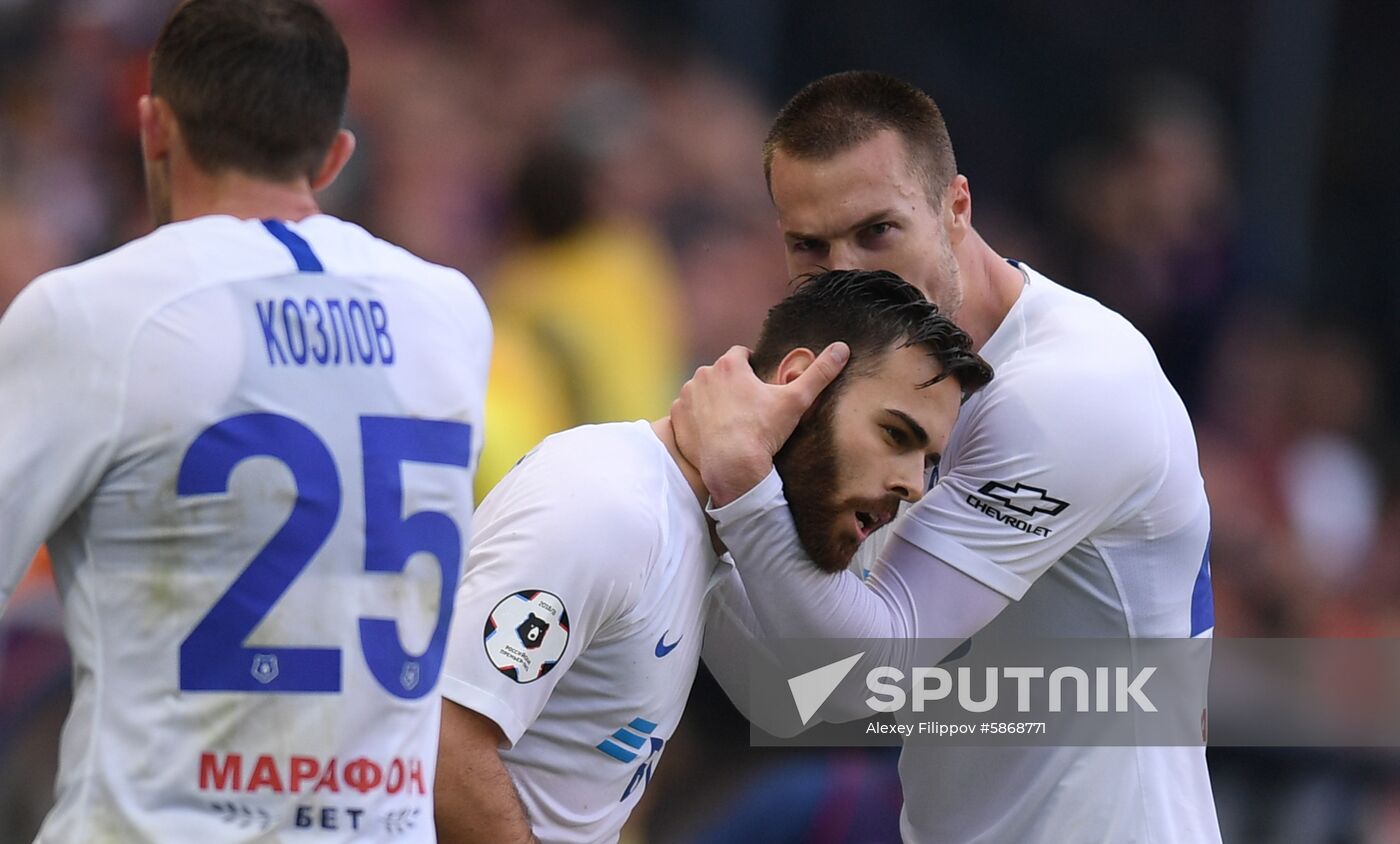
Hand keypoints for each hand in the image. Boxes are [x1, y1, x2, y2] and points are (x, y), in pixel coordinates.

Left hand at [671, 342, 848, 505]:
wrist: (732, 468)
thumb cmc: (764, 433)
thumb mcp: (796, 401)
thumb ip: (819, 373)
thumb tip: (843, 348)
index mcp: (729, 365)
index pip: (741, 355)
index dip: (752, 367)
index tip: (759, 385)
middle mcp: (703, 375)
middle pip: (720, 373)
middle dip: (731, 385)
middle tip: (747, 408)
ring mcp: (686, 396)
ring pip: (702, 392)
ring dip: (712, 401)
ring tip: (729, 422)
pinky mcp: (676, 417)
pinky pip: (686, 412)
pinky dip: (696, 419)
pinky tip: (712, 433)